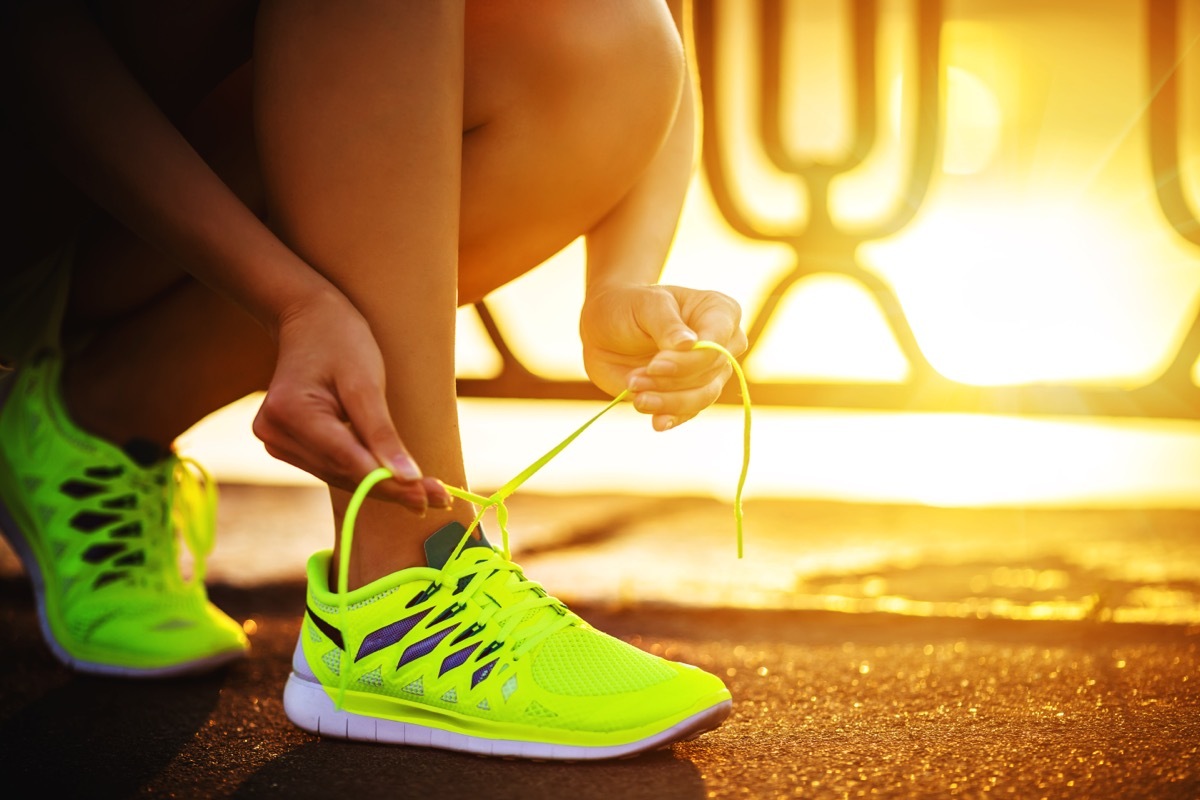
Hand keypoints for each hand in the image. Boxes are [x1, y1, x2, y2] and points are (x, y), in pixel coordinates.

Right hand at [251, 289, 450, 511]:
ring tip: (428, 493)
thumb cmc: (341, 340)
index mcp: (291, 412)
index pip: (347, 460)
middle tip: (440, 498)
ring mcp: (276, 440)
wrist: (309, 319)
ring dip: (382, 484)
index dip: (390, 482)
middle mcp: (275, 432)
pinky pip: (332, 466)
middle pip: (344, 473)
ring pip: (339, 475)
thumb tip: (407, 479)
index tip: (430, 496)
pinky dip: (365, 472)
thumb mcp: (367, 382)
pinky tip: (397, 478)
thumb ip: (382, 434)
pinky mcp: (286, 444)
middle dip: (393, 486)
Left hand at [580, 284, 746, 430]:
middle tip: (633, 380)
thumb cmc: (629, 307)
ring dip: (667, 402)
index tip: (653, 365)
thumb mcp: (645, 304)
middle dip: (670, 381)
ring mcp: (709, 371)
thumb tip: (689, 344)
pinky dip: (672, 417)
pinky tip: (657, 422)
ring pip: (702, 397)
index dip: (688, 361)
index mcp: (720, 312)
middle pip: (710, 373)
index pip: (718, 344)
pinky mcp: (690, 392)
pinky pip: (690, 412)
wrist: (606, 329)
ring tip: (635, 395)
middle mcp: (724, 343)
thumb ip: (667, 324)